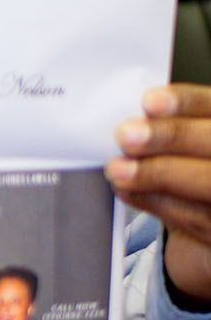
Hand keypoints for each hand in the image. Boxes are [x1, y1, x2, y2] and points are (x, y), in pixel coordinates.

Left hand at [107, 84, 210, 304]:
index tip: (150, 102)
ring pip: (206, 182)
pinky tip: (127, 191)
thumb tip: (131, 119)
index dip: (187, 102)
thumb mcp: (186, 140)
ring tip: (118, 169)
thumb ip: (169, 126)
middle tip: (127, 136)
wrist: (204, 213)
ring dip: (155, 174)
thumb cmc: (191, 166)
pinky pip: (194, 218)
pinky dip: (155, 202)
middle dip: (171, 137)